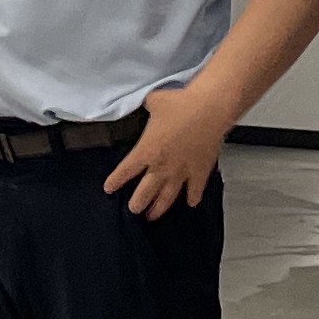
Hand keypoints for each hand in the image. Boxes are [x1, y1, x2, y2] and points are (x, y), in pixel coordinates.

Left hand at [103, 82, 233, 218]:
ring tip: (152, 216)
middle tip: (133, 208)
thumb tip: (147, 103)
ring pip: (166, 198)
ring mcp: (181, 173)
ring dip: (158, 209)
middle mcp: (161, 167)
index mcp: (146, 151)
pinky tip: (189, 202)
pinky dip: (191, 199)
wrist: (209, 109)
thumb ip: (147, 106)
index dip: (115, 182)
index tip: (109, 188)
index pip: (124, 172)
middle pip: (143, 194)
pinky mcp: (199, 173)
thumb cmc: (181, 103)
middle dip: (136, 204)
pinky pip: (194, 192)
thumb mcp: (155, 102)